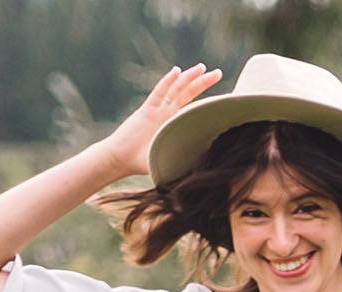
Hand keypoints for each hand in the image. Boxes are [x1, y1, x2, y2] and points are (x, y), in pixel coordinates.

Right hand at [99, 63, 222, 180]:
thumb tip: (206, 172)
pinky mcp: (146, 109)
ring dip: (188, 77)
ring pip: (176, 89)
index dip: (205, 100)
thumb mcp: (170, 161)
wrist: (120, 160)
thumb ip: (185, 161)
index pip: (193, 107)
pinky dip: (167, 81)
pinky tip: (176, 71)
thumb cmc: (142, 164)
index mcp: (173, 123)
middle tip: (218, 72)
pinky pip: (159, 92)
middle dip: (203, 82)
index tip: (221, 94)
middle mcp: (167, 113)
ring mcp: (157, 109)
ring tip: (202, 67)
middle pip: (187, 92)